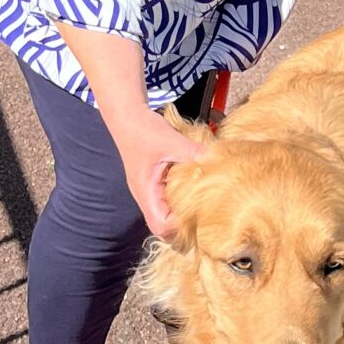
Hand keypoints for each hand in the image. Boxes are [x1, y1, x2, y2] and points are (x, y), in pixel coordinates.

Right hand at [112, 106, 206, 237]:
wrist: (126, 116)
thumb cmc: (143, 130)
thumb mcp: (171, 141)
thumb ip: (193, 153)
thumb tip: (217, 162)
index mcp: (146, 191)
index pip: (160, 226)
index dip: (180, 227)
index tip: (200, 218)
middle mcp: (145, 196)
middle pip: (162, 227)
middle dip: (182, 227)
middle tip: (205, 217)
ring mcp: (148, 190)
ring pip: (163, 215)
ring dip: (181, 214)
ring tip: (201, 207)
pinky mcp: (152, 182)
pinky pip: (165, 201)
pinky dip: (178, 201)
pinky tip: (193, 191)